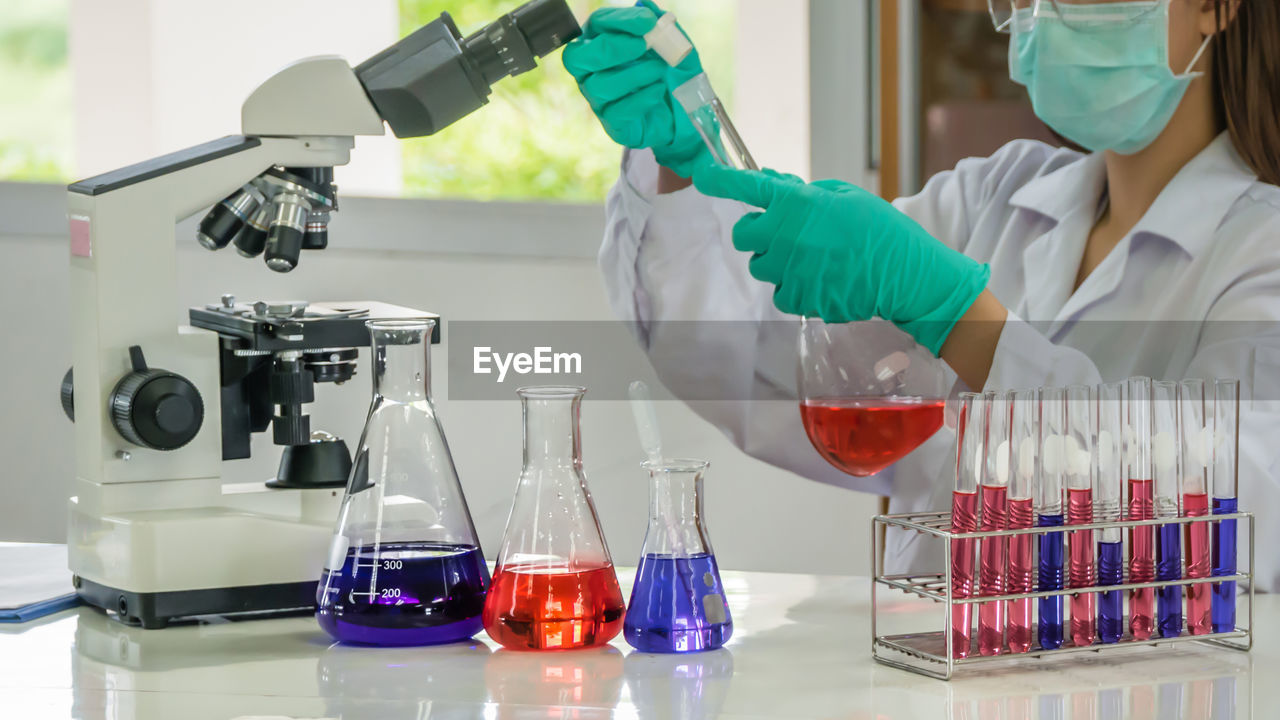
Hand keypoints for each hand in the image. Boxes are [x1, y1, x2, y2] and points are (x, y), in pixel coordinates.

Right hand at [562, 1, 708, 177]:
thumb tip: (645, 5)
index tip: (647, 21)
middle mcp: (591, 70)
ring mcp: (598, 98)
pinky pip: (616, 111)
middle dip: (611, 48)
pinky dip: (640, 98)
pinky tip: (658, 90)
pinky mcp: (611, 123)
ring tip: (659, 70)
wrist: (685, 112)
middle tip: (642, 45)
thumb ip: (660, 25)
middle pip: (577, 58)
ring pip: (599, 86)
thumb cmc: (672, 73)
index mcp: (601, 42)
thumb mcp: (673, 46)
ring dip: (633, 74)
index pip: (596, 25)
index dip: (618, 20)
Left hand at [692, 164, 990, 355]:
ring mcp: (788, 270)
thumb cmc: (880, 229)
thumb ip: (804, 192)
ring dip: (775, 260)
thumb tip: (775, 185)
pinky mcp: (797, 298)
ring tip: (810, 259)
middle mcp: (784, 236)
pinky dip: (793, 287)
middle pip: (744, 235)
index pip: (747, 187)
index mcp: (796, 204)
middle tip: (782, 232)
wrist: (905, 275)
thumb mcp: (845, 196)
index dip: (720, 180)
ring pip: (760, 265)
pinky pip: (779, 292)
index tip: (702, 175)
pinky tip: (819, 280)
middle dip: (757, 232)